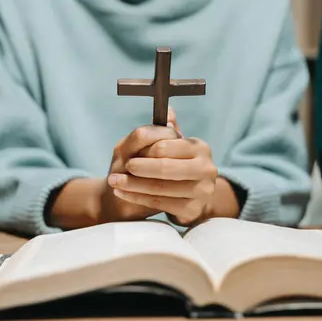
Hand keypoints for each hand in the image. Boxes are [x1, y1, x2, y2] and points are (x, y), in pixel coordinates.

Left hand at [108, 111, 217, 226]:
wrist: (186, 198)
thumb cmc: (175, 167)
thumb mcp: (172, 147)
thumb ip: (168, 132)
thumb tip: (168, 110)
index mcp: (201, 147)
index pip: (167, 145)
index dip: (146, 150)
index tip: (130, 154)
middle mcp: (206, 169)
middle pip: (165, 167)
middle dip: (140, 168)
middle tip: (123, 167)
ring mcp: (202, 191)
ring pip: (160, 187)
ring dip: (133, 185)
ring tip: (114, 182)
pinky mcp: (193, 210)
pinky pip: (159, 204)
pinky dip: (138, 198)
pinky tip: (124, 194)